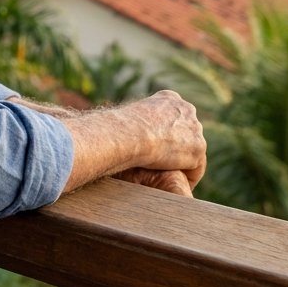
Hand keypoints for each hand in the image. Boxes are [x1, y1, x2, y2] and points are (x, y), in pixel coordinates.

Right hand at [60, 89, 206, 193]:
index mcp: (169, 99)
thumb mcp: (118, 120)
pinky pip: (196, 169)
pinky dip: (188, 178)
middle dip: (178, 150)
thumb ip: (119, 126)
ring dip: (182, 165)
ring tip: (168, 180)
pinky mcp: (197, 149)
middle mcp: (186, 109)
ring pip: (192, 152)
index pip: (175, 120)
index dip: (165, 137)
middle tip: (162, 168)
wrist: (130, 134)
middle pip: (187, 135)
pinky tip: (176, 187)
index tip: (156, 152)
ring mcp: (195, 129)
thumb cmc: (116, 128)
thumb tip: (90, 134)